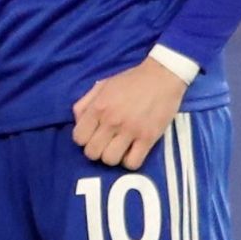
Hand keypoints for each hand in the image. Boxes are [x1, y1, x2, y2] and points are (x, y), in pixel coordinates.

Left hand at [71, 57, 188, 169]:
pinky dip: (130, 162)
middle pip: (92, 152)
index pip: (78, 138)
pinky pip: (133, 163)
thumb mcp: (101, 86)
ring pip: (110, 160)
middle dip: (96, 151)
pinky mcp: (149, 138)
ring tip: (118, 148)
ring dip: (112, 157)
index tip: (92, 136)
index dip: (83, 139)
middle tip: (105, 144)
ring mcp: (130, 131)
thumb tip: (78, 123)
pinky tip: (132, 152)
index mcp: (98, 107)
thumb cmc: (130, 81)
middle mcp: (111, 121)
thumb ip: (84, 104)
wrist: (161, 76)